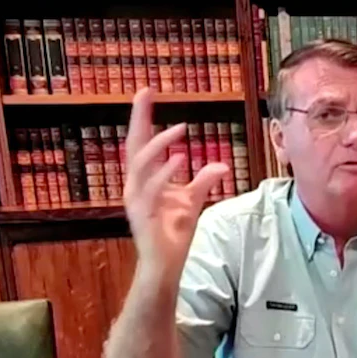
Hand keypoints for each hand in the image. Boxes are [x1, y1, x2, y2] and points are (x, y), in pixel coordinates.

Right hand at [124, 87, 229, 270]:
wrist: (164, 265)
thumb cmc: (172, 234)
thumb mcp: (192, 202)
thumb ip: (204, 181)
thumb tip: (222, 165)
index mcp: (143, 178)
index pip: (142, 142)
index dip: (143, 117)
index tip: (147, 92)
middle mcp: (135, 185)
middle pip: (134, 144)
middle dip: (138, 117)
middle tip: (145, 92)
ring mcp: (136, 199)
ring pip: (141, 163)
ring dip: (160, 144)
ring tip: (181, 130)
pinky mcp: (143, 214)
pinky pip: (153, 189)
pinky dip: (166, 173)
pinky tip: (181, 160)